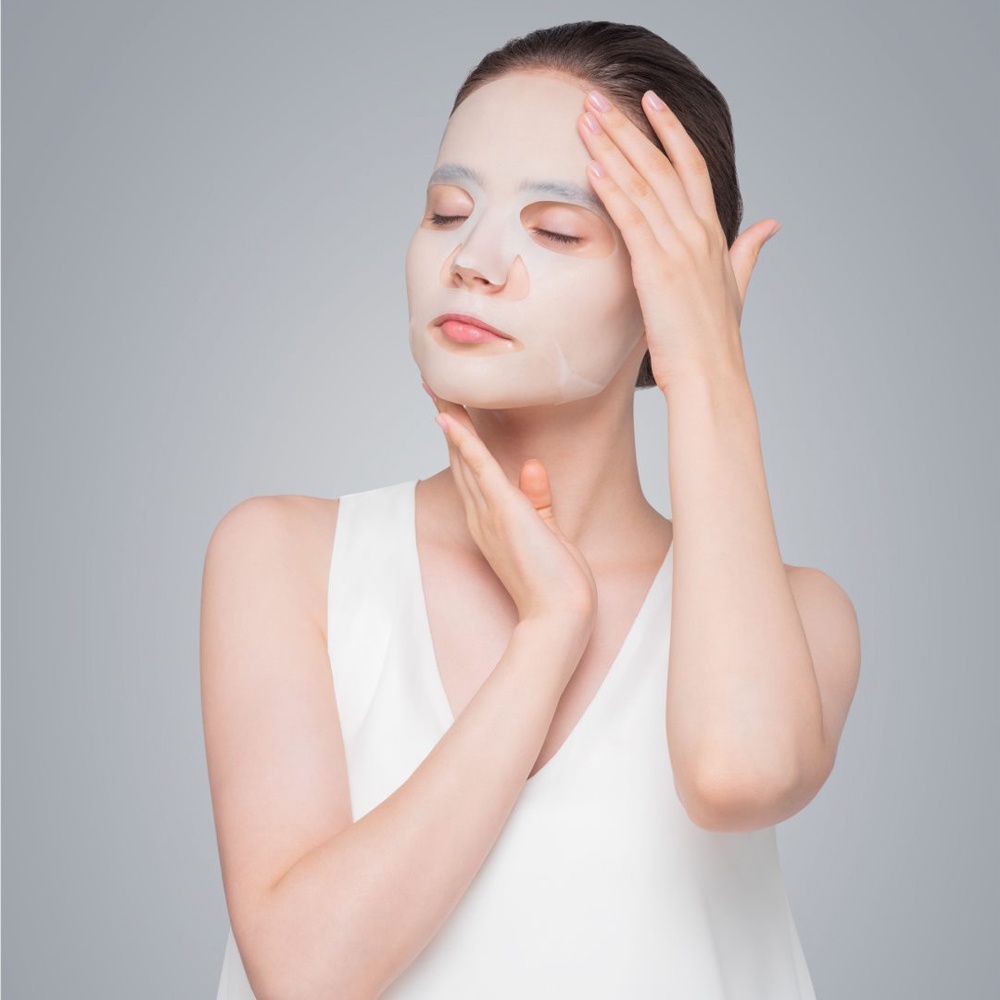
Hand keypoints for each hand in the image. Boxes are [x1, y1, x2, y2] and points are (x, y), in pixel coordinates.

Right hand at [424, 384, 597, 627]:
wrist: (559, 616)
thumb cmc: (556, 583)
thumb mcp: (547, 532)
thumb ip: (537, 499)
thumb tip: (530, 465)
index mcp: (490, 522)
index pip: (472, 474)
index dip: (460, 441)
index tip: (452, 414)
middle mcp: (481, 516)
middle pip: (460, 460)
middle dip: (449, 423)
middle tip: (436, 388)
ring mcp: (488, 513)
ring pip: (463, 458)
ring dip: (451, 421)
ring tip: (438, 389)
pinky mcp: (502, 510)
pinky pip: (479, 467)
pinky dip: (464, 441)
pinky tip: (450, 417)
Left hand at [577, 88, 779, 390]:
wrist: (712, 375)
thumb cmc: (715, 340)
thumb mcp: (737, 287)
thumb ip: (750, 252)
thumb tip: (772, 224)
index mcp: (715, 233)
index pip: (692, 166)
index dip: (671, 131)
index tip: (648, 102)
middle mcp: (699, 233)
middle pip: (662, 164)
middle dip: (629, 127)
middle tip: (597, 98)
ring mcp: (679, 248)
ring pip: (644, 183)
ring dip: (612, 147)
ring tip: (585, 118)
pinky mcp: (657, 268)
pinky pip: (632, 218)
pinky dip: (612, 189)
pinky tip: (593, 165)